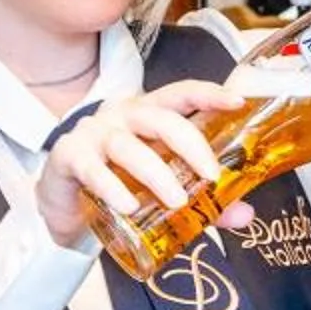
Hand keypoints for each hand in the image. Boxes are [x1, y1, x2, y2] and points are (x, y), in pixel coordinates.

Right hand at [34, 79, 253, 250]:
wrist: (66, 208)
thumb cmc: (121, 186)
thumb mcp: (164, 191)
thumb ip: (204, 203)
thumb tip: (244, 215)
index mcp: (150, 114)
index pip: (181, 94)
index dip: (209, 94)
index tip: (238, 102)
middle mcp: (122, 116)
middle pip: (160, 117)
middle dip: (190, 144)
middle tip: (211, 176)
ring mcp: (94, 134)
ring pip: (128, 145)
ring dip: (156, 173)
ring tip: (176, 201)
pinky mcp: (69, 157)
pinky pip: (92, 169)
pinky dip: (112, 187)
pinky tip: (129, 206)